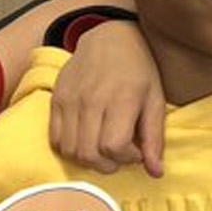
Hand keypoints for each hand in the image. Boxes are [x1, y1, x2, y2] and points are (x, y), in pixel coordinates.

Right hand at [50, 20, 165, 176]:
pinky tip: (86, 140)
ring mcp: (70, 100)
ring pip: (71, 151)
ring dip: (88, 159)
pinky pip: (55, 140)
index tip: (136, 151)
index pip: (114, 147)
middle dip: (108, 165)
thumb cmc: (139, 69)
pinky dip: (70, 149)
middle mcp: (91, 100)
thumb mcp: (155, 100)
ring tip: (103, 148)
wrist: (109, 37)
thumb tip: (155, 173)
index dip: (127, 159)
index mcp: (121, 98)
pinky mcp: (56, 99)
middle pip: (90, 155)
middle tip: (120, 154)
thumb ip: (154, 138)